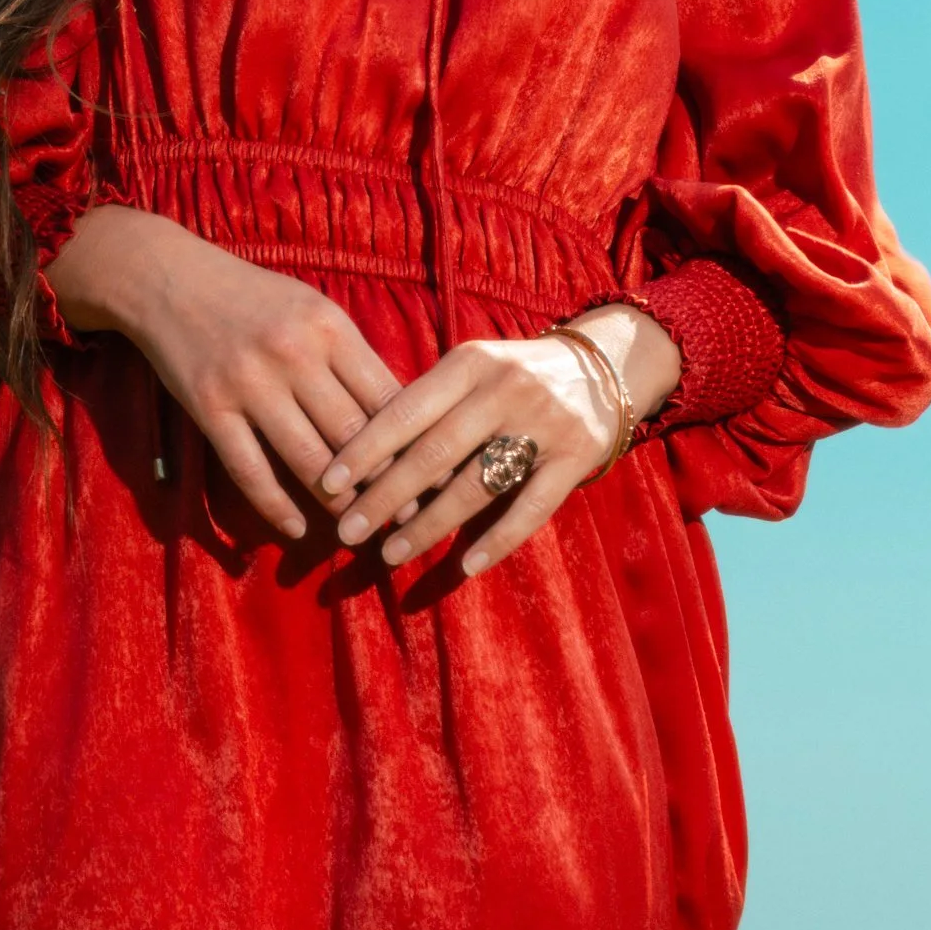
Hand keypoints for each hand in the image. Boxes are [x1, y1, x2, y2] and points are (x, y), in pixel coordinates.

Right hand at [45, 207, 404, 542]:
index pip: (388, 398)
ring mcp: (249, 383)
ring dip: (340, 503)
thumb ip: (352, 357)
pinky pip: (250, 470)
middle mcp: (294, 355)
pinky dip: (277, 506)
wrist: (168, 278)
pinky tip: (297, 528)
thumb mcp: (312, 309)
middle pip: (355, 435)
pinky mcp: (210, 408)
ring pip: (310, 460)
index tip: (439, 479)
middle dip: (388, 484)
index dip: (417, 444)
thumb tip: (402, 414)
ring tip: (362, 530)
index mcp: (329, 327)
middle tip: (412, 519)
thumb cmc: (253, 297)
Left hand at [315, 306, 681, 577]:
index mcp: (470, 362)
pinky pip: (530, 508)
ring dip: (428, 525)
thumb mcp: (470, 369)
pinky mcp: (576, 457)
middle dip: (384, 497)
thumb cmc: (512, 375)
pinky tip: (464, 567)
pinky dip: (496, 541)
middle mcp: (506, 387)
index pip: (406, 409)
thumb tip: (360, 459)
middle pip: (434, 452)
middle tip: (347, 532)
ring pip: (476, 485)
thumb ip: (427, 403)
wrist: (603, 367)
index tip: (327, 483)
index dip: (364, 449)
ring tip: (390, 554)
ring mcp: (544, 423)